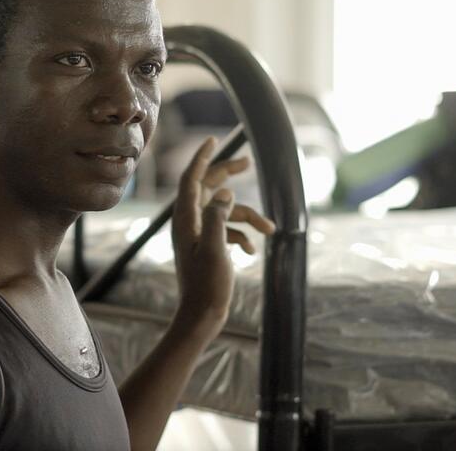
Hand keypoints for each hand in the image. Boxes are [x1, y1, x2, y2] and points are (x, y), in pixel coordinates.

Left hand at [171, 137, 275, 339]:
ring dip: (248, 218)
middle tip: (248, 163)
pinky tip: (251, 252)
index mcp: (185, 219)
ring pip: (225, 212)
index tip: (214, 140)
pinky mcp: (208, 247)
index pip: (191, 179)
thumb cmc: (206, 285)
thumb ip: (218, 218)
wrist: (201, 315)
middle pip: (208, 188)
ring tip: (270, 229)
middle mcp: (189, 223)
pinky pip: (227, 230)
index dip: (202, 158)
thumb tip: (225, 193)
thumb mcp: (215, 249)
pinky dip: (242, 235)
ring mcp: (199, 235)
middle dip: (228, 175)